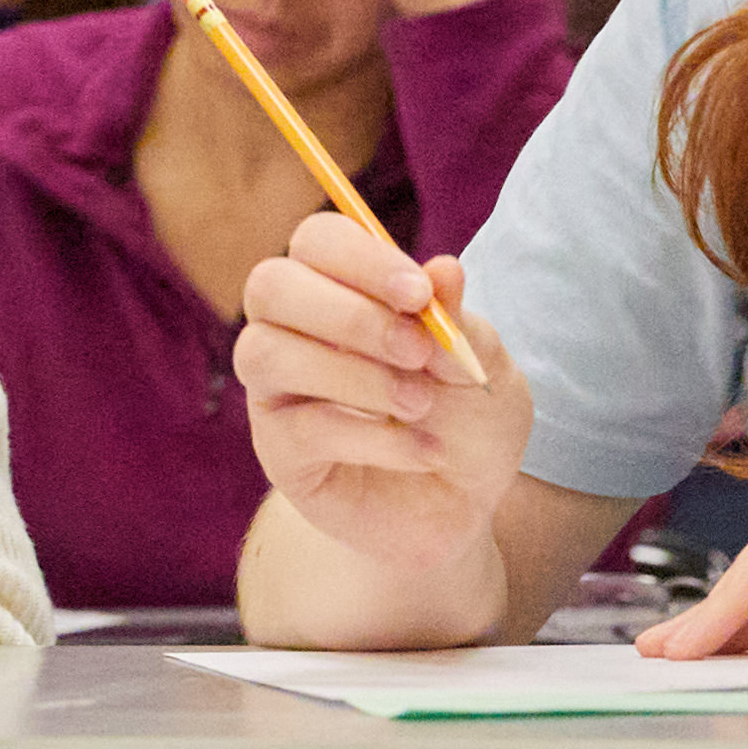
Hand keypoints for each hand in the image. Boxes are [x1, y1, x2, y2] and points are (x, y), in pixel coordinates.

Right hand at [238, 218, 530, 575]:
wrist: (465, 507)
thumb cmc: (468, 422)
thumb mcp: (482, 365)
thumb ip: (457, 321)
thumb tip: (443, 269)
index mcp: (340, 290)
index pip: (317, 241)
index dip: (360, 258)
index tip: (419, 295)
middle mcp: (293, 331)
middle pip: (270, 286)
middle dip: (348, 314)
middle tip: (417, 352)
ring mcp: (277, 392)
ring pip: (266, 353)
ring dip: (355, 376)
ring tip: (420, 405)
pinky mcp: (279, 453)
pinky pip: (303, 428)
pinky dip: (377, 439)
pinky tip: (425, 451)